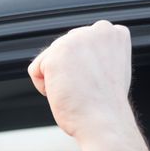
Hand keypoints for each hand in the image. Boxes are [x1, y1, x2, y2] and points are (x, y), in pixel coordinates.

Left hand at [28, 20, 133, 139]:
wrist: (105, 121)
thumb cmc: (105, 105)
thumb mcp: (109, 69)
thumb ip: (96, 54)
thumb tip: (77, 54)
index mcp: (114, 32)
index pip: (80, 45)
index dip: (82, 69)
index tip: (95, 83)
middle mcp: (98, 29)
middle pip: (63, 49)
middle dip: (68, 72)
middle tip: (86, 89)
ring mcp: (77, 38)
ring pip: (49, 59)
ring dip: (57, 79)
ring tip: (77, 91)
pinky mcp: (57, 53)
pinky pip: (35, 70)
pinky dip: (43, 87)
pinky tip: (64, 93)